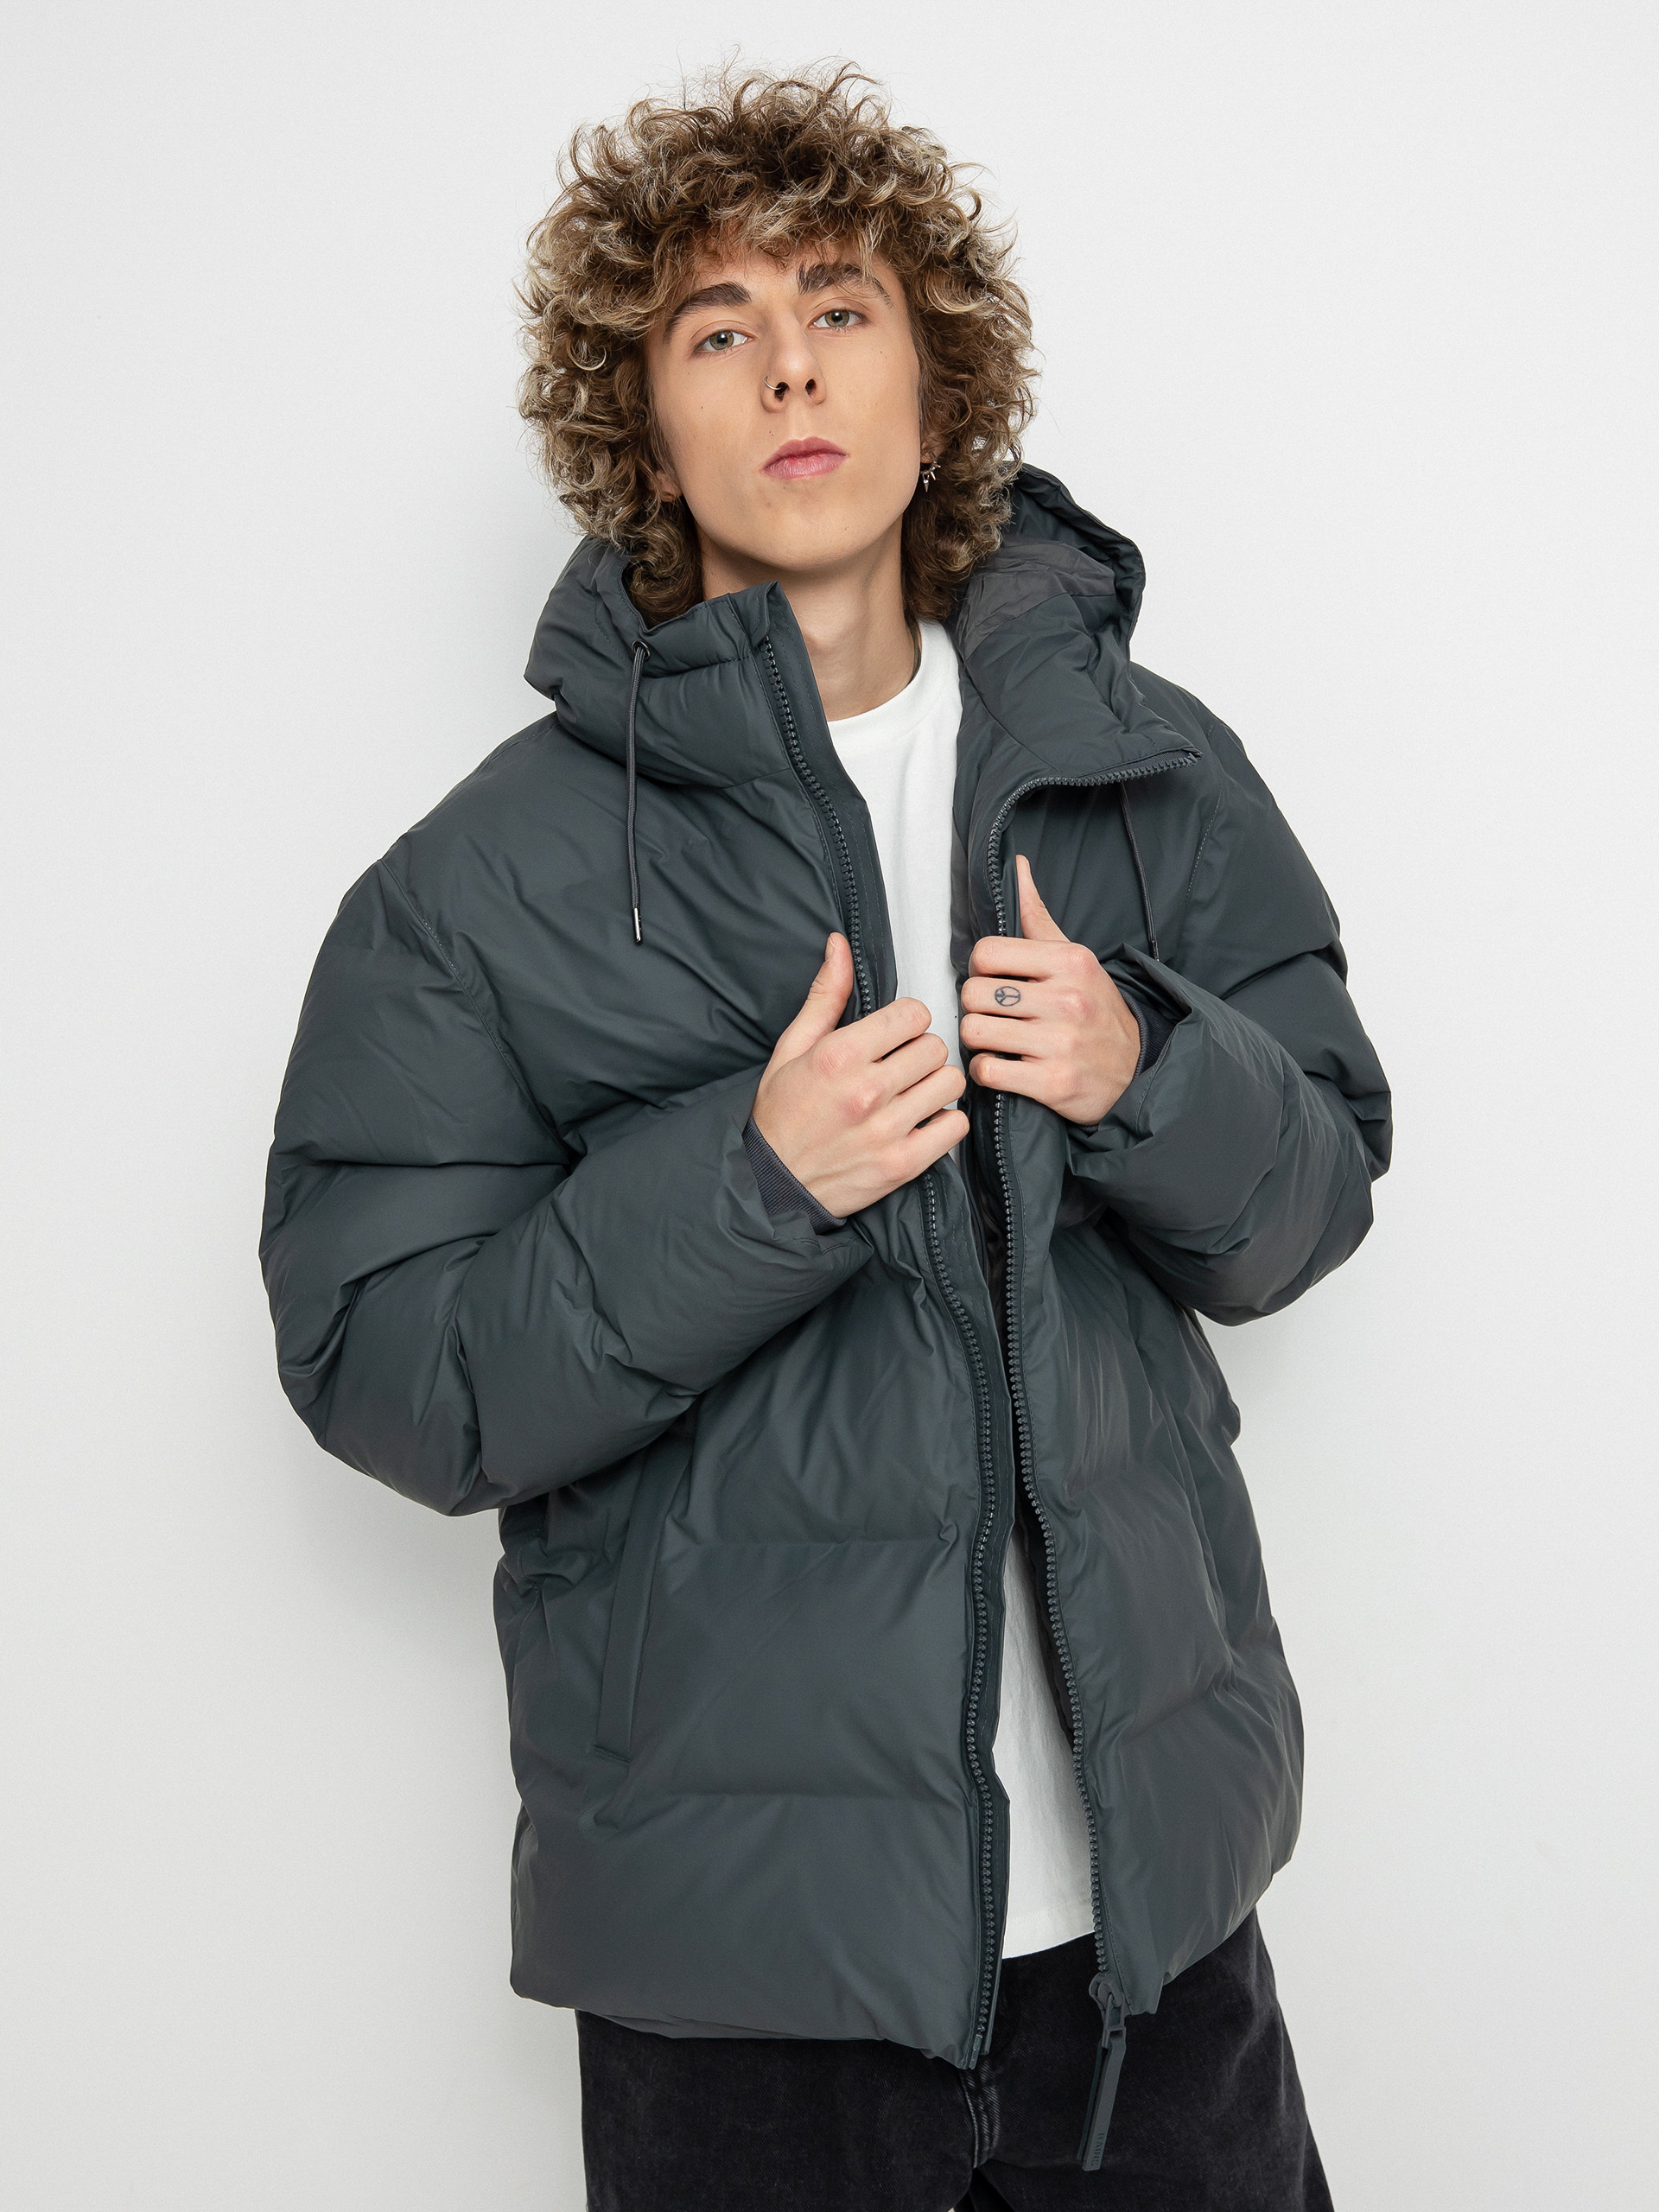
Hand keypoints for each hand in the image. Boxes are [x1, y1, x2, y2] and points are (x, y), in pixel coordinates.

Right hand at [752, 933, 969, 1217]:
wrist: (772, 1184)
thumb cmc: (781, 1114)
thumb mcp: (792, 1048)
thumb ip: (825, 996)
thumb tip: (839, 945)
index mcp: (839, 1056)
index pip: (913, 1014)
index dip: (908, 1020)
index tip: (896, 1034)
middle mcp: (866, 1091)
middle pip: (935, 1047)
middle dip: (922, 1051)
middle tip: (903, 1065)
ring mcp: (887, 1130)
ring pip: (951, 1083)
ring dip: (937, 1084)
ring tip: (913, 1092)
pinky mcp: (903, 1164)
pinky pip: (955, 1126)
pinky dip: (945, 1122)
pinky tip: (923, 1120)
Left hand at [960, 855, 1141, 1125]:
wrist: (1136, 1070)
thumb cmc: (1096, 1009)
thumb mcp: (1075, 958)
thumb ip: (1037, 917)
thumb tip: (1018, 867)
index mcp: (1069, 962)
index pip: (986, 953)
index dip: (980, 969)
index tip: (994, 980)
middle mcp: (1067, 999)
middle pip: (974, 993)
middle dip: (977, 1006)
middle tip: (995, 1014)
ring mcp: (1060, 1043)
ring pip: (975, 1031)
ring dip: (979, 1039)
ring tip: (998, 1039)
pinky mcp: (1052, 1083)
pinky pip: (987, 1070)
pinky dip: (987, 1070)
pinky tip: (1004, 1065)